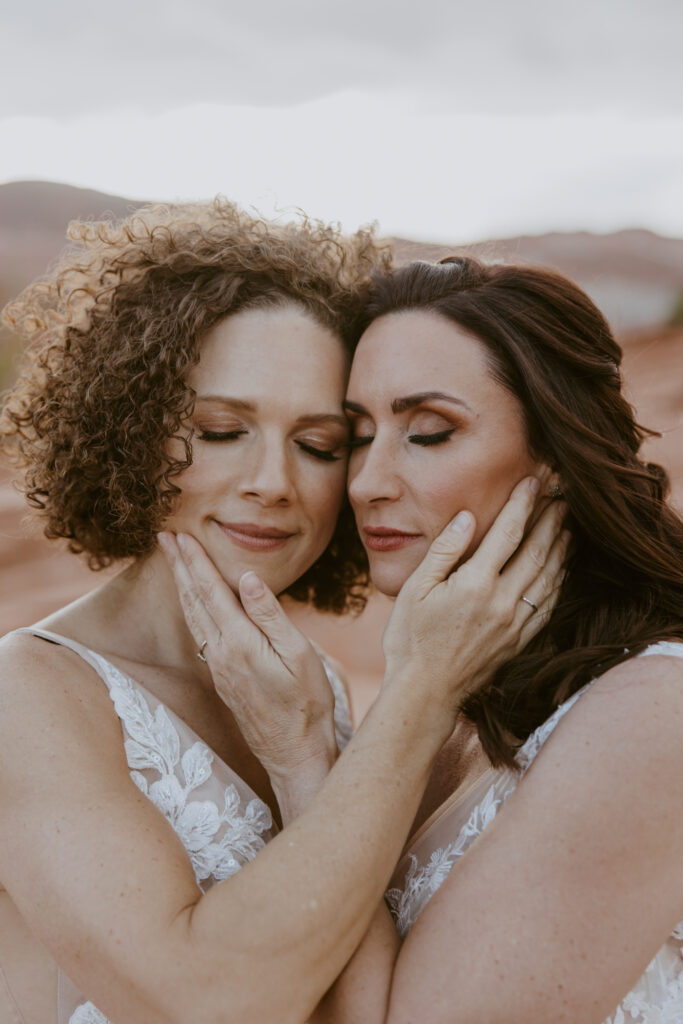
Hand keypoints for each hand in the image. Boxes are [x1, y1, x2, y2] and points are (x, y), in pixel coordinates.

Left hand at [157, 532, 337, 798]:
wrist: (295, 752)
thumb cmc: (306, 703)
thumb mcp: (299, 653)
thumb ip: (270, 614)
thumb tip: (246, 577)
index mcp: (239, 642)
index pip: (211, 591)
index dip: (195, 561)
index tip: (180, 535)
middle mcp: (220, 654)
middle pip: (193, 601)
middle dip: (178, 566)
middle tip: (163, 538)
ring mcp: (218, 668)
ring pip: (193, 618)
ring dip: (182, 586)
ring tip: (174, 563)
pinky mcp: (223, 679)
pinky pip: (200, 633)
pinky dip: (192, 609)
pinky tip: (194, 605)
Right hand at [382, 476, 567, 717]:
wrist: (425, 692)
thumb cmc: (411, 639)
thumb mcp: (415, 590)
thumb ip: (444, 551)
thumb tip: (468, 517)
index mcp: (475, 584)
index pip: (507, 533)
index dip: (522, 504)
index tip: (533, 482)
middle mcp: (502, 602)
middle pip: (537, 551)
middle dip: (551, 520)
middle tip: (561, 496)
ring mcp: (515, 623)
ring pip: (549, 576)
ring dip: (561, 547)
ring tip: (567, 525)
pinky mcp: (520, 640)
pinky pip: (549, 603)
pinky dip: (559, 580)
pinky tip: (561, 567)